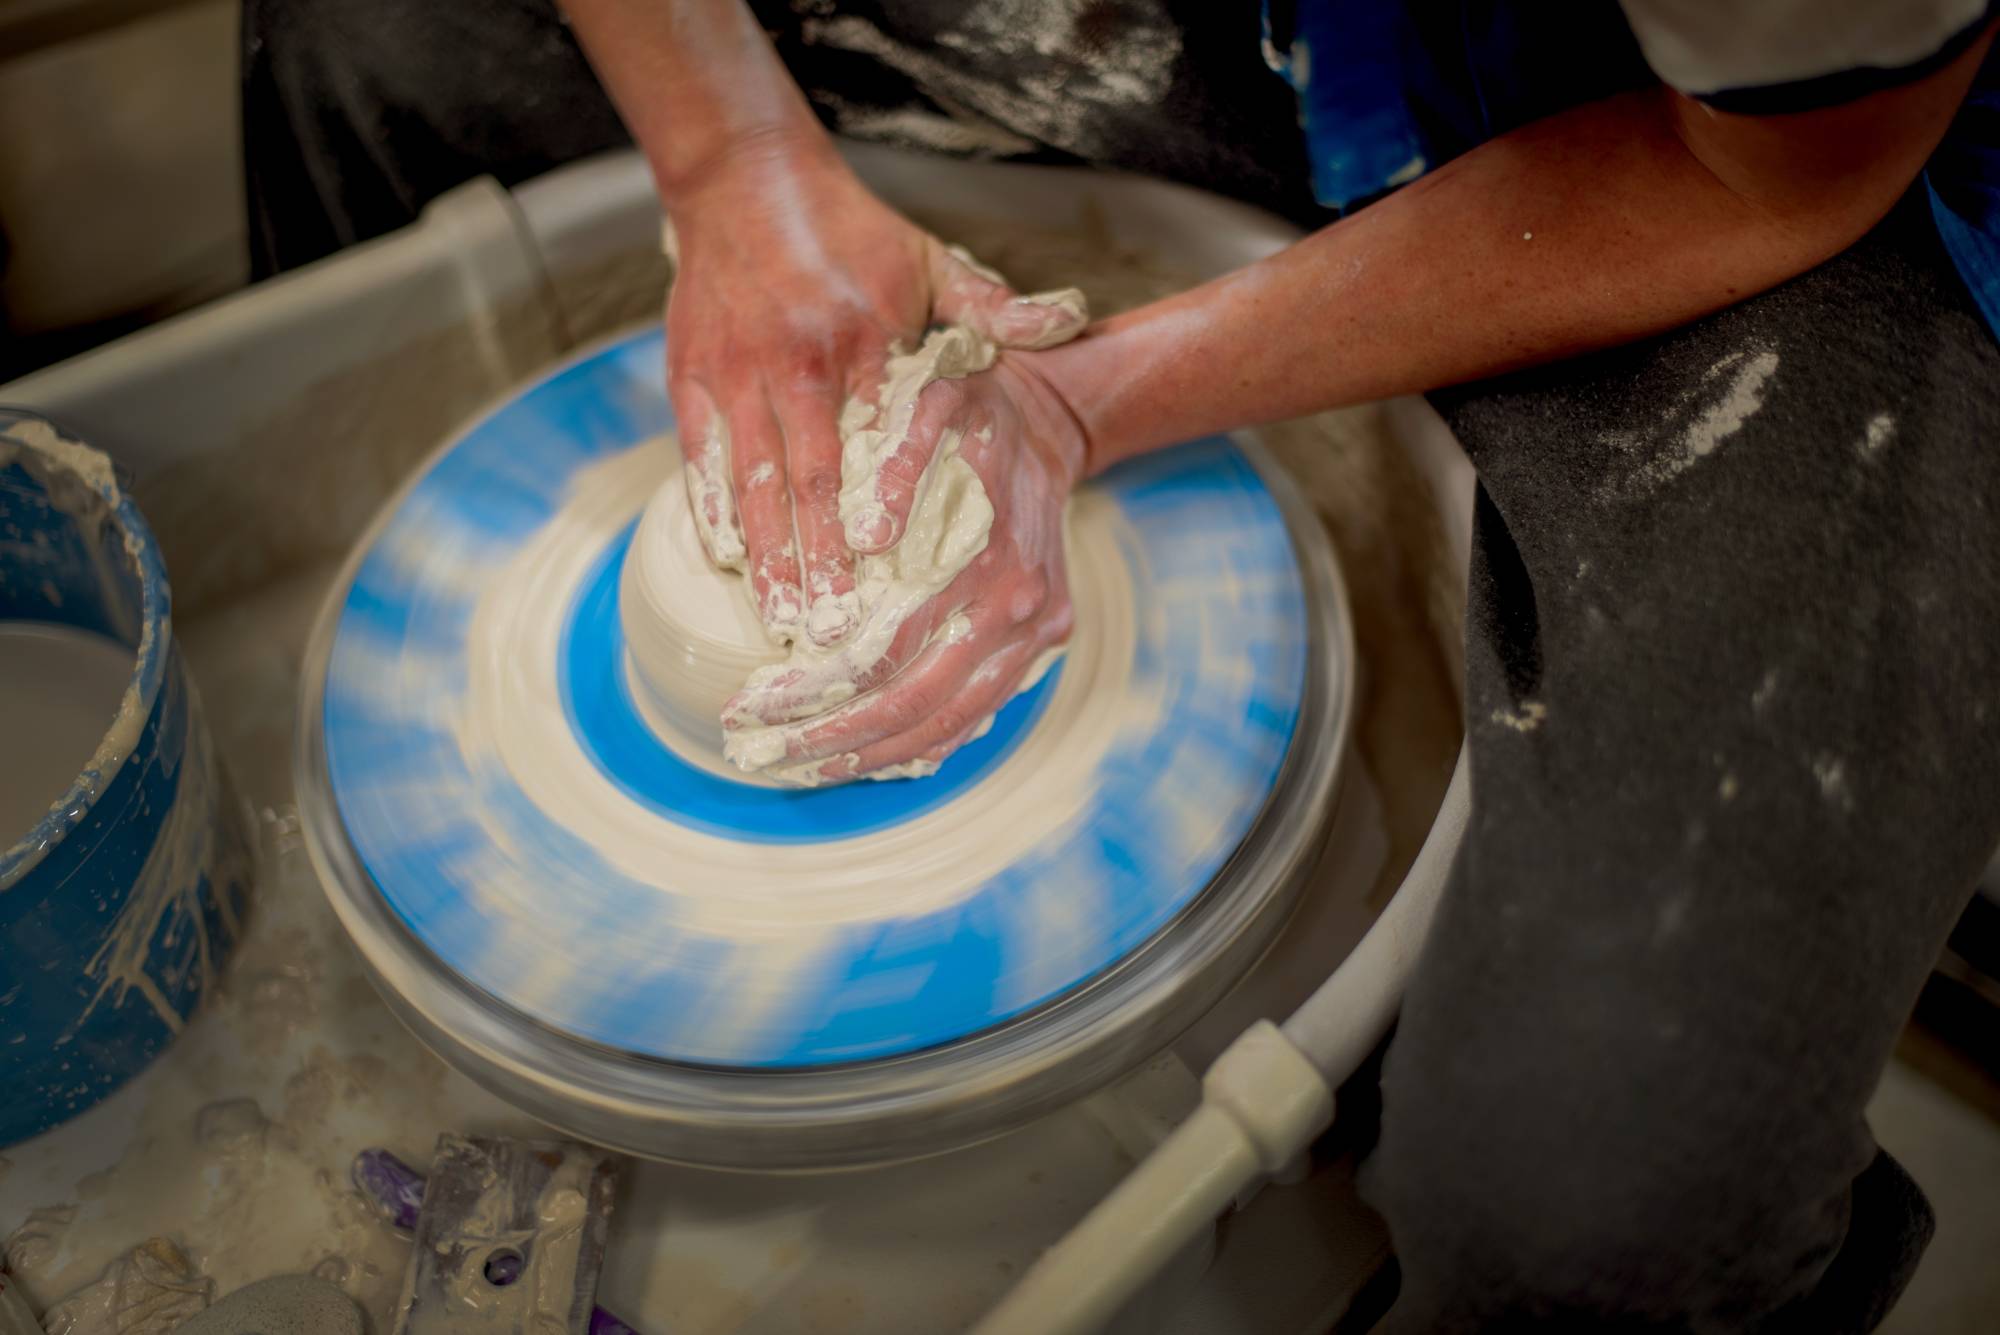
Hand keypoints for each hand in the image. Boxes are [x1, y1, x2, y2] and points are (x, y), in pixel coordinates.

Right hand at [664, 133, 1086, 645]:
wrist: (746, 180)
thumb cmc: (850, 233)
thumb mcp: (932, 261)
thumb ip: (992, 306)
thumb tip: (1066, 322)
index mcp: (868, 343)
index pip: (882, 449)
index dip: (889, 519)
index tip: (901, 581)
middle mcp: (801, 363)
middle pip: (813, 482)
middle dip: (821, 564)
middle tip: (834, 634)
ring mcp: (739, 372)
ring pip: (753, 480)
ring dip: (767, 555)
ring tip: (780, 617)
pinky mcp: (691, 374)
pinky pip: (698, 455)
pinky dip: (709, 508)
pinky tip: (724, 560)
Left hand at [722, 353, 1087, 781]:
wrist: (1052, 422)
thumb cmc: (967, 414)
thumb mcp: (931, 404)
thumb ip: (897, 458)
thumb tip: (863, 536)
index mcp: (981, 552)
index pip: (882, 649)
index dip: (810, 688)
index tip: (745, 705)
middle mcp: (1014, 603)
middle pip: (909, 702)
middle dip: (826, 736)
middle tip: (756, 752)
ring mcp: (1035, 631)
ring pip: (945, 724)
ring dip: (866, 755)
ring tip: (797, 768)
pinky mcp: (1042, 643)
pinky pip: (977, 716)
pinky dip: (919, 748)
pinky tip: (863, 759)